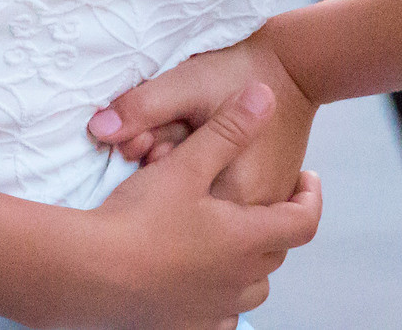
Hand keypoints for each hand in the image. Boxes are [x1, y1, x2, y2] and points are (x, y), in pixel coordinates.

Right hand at [71, 83, 321, 329]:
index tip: (308, 179)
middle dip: (277, 225)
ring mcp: (213, 310)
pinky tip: (206, 285)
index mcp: (247, 239)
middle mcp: (239, 281)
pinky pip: (221, 319)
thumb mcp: (186, 165)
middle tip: (266, 201)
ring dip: (252, 264)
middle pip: (277, 253)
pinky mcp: (185, 327)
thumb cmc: (138, 219)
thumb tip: (266, 94)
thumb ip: (228, 129)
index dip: (311, 197)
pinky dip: (223, 300)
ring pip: (252, 289)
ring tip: (237, 240)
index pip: (303, 222)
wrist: (90, 273)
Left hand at [88, 30, 314, 206]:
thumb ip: (143, 109)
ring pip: (205, 202)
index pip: (168, 191)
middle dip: (167, 167)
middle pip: (187, 201)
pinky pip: (223, 198)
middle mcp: (252, 210)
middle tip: (172, 130)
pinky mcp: (265, 198)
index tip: (154, 131)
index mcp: (233, 190)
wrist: (292, 66)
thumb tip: (99, 130)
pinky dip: (209, 178)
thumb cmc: (237, 71)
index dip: (151, 158)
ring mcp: (262, 208)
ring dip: (190, 175)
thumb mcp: (185, 85)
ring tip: (191, 135)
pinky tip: (207, 146)